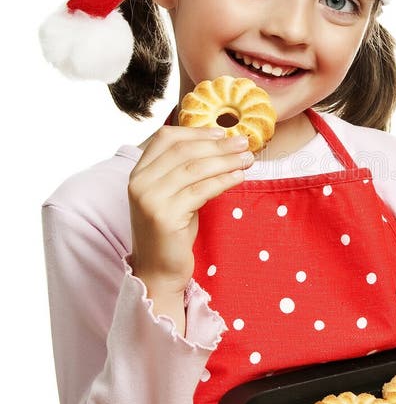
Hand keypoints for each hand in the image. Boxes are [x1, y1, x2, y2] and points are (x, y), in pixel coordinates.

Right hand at [127, 125, 253, 330]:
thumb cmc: (172, 231)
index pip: (166, 138)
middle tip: (244, 142)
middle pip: (184, 151)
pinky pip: (201, 190)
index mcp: (138, 172)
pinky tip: (239, 177)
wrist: (159, 271)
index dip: (196, 132)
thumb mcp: (175, 195)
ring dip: (225, 160)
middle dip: (218, 145)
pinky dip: (223, 181)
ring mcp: (150, 199)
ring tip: (248, 158)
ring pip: (195, 169)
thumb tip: (222, 144)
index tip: (223, 132)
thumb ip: (185, 171)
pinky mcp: (164, 216)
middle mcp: (139, 182)